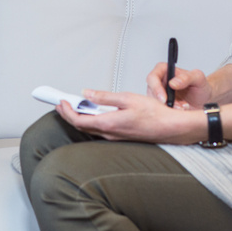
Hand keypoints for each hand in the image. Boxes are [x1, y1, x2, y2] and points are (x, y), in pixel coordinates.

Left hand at [55, 89, 200, 143]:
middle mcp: (110, 133)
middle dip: (68, 114)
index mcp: (109, 124)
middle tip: (60, 103)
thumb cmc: (155, 114)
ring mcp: (115, 136)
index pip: (79, 121)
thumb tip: (87, 94)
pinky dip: (90, 120)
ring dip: (78, 117)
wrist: (171, 128)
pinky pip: (99, 129)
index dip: (66, 111)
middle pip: (81, 126)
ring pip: (90, 128)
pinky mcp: (120, 136)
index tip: (60, 101)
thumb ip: (104, 97)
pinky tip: (91, 112)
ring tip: (72, 106)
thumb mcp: (127, 98)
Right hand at [146, 62, 212, 109]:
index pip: (153, 77)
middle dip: (163, 101)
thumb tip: (173, 83)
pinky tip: (181, 110)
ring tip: (183, 107)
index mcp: (165, 70)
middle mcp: (160, 82)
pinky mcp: (163, 106)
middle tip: (176, 106)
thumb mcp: (198, 78)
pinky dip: (171, 113)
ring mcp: (160, 95)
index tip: (164, 98)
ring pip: (156, 103)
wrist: (205, 101)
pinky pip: (161, 111)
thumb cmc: (200, 87)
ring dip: (169, 108)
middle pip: (151, 92)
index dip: (156, 88)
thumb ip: (187, 77)